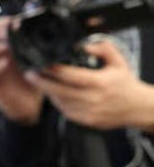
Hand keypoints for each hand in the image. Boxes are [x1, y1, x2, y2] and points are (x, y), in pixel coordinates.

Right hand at [0, 17, 44, 124]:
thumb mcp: (40, 56)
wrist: (34, 103)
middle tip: (10, 33)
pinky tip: (6, 63)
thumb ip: (38, 41)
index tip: (14, 21)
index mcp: (8, 44)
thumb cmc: (37, 76)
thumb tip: (48, 23)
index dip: (2, 23)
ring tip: (8, 46)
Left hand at [27, 38, 153, 130]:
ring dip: (47, 91)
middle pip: (59, 90)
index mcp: (99, 83)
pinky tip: (53, 93)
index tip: (42, 64)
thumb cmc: (125, 84)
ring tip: (39, 81)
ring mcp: (86, 112)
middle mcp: (91, 99)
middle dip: (41, 82)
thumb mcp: (118, 61)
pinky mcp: (83, 121)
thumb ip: (102, 49)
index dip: (54, 70)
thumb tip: (83, 45)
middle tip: (30, 74)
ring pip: (59, 101)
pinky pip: (64, 110)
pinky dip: (57, 101)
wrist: (135, 108)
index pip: (71, 76)